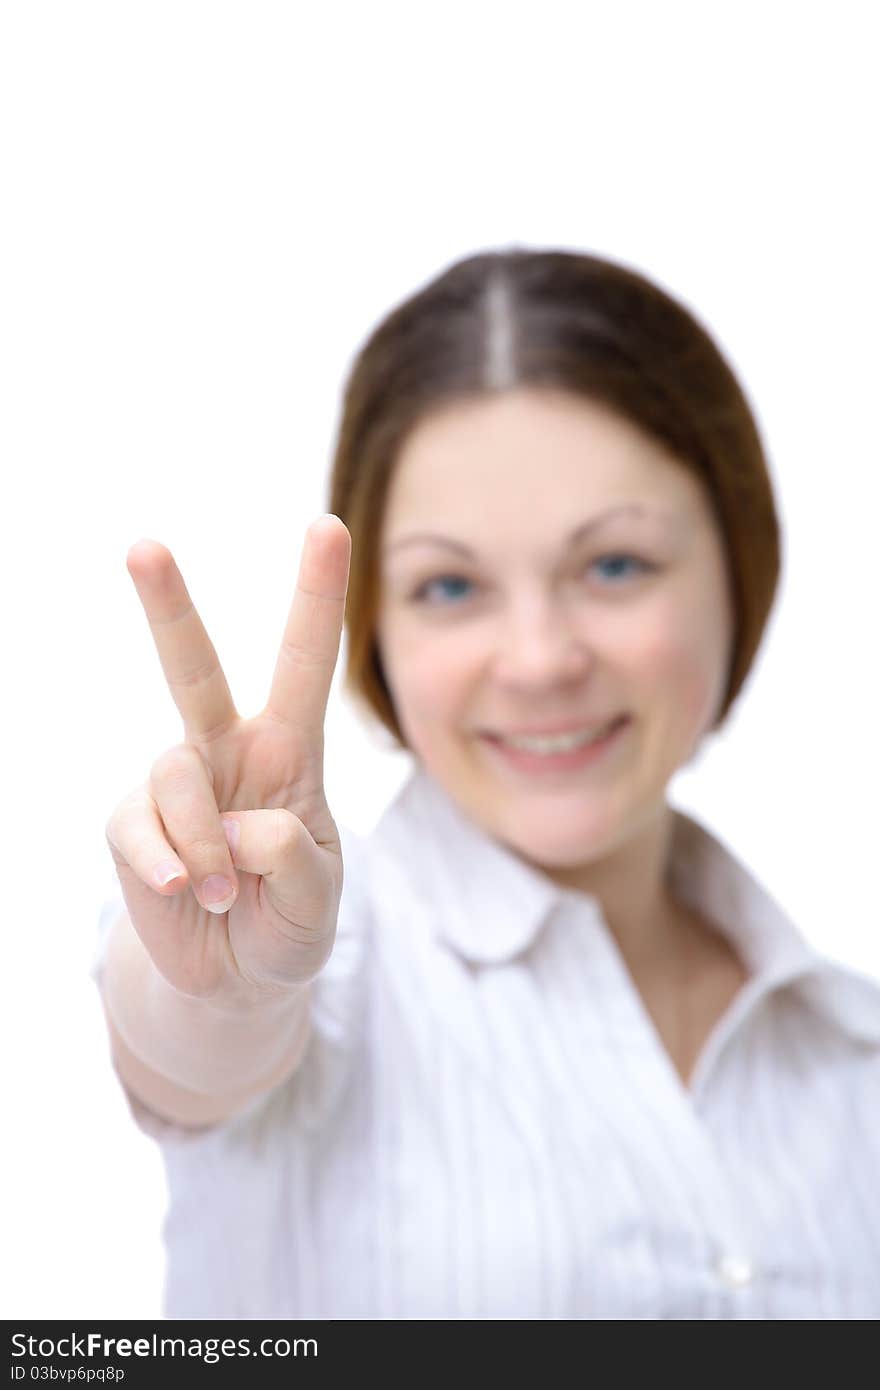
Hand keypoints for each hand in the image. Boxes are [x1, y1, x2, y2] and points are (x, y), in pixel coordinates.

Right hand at [104, 515, 351, 1006]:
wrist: (233, 980)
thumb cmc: (289, 922)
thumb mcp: (318, 898)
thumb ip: (293, 858)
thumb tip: (231, 827)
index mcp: (290, 751)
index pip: (305, 662)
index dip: (316, 595)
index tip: (329, 525)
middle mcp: (227, 752)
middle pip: (194, 668)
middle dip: (167, 608)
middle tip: (143, 546)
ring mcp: (175, 787)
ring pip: (174, 773)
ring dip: (205, 844)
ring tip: (223, 894)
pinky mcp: (131, 825)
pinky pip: (136, 826)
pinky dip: (166, 861)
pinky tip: (182, 891)